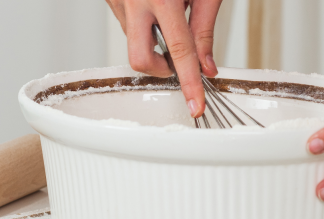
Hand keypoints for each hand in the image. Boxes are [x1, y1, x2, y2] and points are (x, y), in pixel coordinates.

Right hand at [105, 0, 222, 117]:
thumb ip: (204, 29)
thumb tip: (205, 66)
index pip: (179, 51)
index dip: (189, 82)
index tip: (195, 104)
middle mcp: (135, 1)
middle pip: (140, 59)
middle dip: (160, 68)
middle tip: (174, 58)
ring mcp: (118, 0)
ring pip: (132, 42)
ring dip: (151, 40)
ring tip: (166, 11)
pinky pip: (126, 25)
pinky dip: (141, 25)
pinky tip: (152, 4)